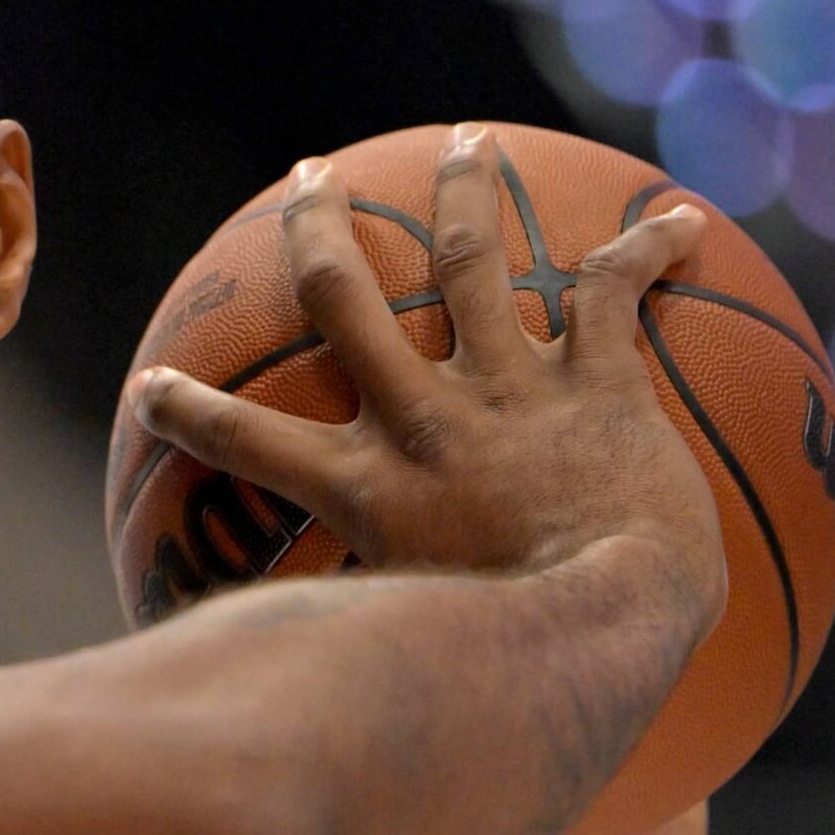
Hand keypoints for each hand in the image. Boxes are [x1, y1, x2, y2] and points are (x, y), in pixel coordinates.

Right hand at [129, 124, 726, 623]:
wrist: (620, 620)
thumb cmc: (515, 661)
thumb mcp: (401, 649)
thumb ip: (346, 640)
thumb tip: (295, 690)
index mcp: (368, 487)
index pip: (249, 444)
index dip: (190, 411)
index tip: (152, 387)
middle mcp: (425, 421)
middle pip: (348, 298)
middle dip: (318, 228)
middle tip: (311, 177)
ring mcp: (510, 391)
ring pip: (472, 261)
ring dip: (466, 192)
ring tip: (465, 144)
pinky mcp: (596, 384)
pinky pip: (614, 296)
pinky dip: (648, 251)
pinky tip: (682, 221)